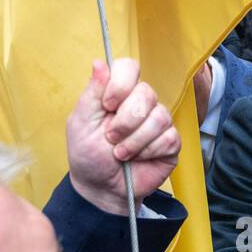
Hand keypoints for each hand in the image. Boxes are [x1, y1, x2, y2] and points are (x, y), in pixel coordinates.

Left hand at [65, 59, 180, 214]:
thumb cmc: (88, 155)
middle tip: (110, 138)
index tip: (107, 104)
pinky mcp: (170, 143)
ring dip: (135, 140)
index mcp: (118, 93)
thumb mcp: (81, 122)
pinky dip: (148, 152)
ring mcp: (158, 122)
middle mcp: (141, 103)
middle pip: (146, 93)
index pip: (129, 67)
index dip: (121, 84)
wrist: (101, 188)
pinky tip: (138, 159)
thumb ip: (92, 93)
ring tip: (120, 153)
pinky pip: (169, 138)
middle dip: (125, 121)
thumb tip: (99, 63)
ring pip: (159, 117)